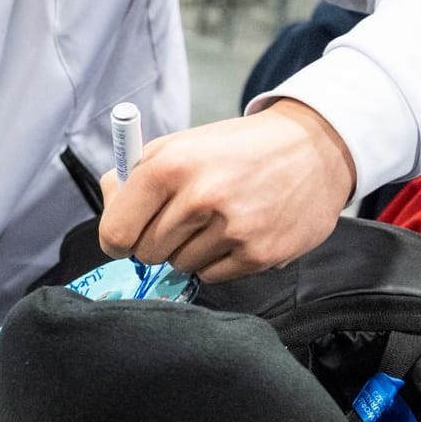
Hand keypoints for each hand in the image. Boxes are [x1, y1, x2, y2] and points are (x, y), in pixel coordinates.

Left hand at [98, 98, 354, 280]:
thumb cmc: (234, 148)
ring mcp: (233, 229)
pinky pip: (213, 276)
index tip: (122, 238)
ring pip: (180, 265)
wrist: (311, 148)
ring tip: (214, 220)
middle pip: (146, 252)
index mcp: (169, 166)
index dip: (115, 238)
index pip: (116, 231)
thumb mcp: (177, 145)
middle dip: (155, 240)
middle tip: (179, 220)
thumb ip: (134, 176)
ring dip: (189, 249)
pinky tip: (235, 232)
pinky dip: (218, 261)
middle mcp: (200, 198)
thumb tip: (109, 206)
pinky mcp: (261, 254)